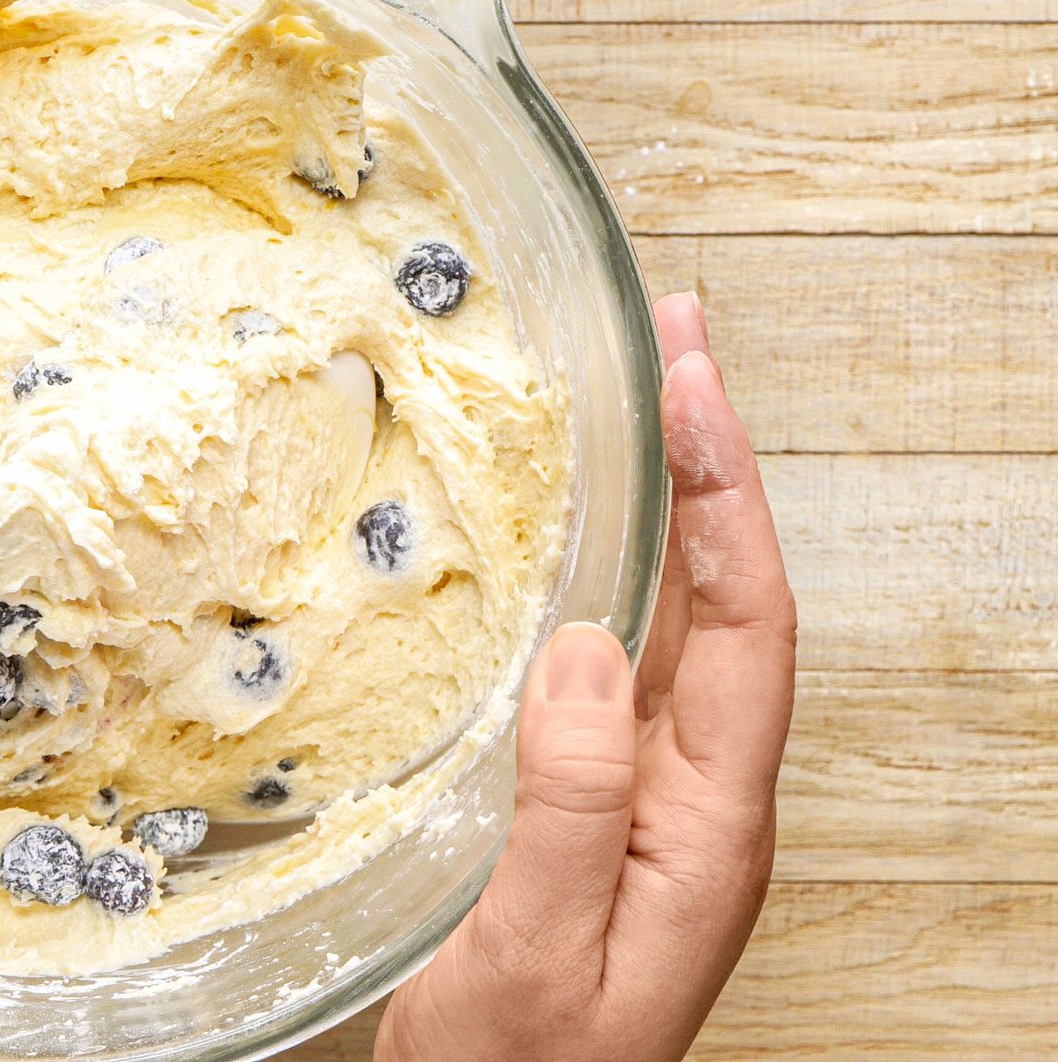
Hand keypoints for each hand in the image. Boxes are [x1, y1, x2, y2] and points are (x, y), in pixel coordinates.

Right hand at [377, 292, 796, 1060]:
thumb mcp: (539, 947)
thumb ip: (572, 803)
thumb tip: (589, 647)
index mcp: (709, 821)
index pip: (747, 623)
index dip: (725, 495)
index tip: (686, 385)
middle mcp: (699, 793)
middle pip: (735, 598)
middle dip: (715, 461)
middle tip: (678, 340)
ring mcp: (654, 795)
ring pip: (687, 619)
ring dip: (679, 503)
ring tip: (650, 398)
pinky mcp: (601, 801)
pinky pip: (630, 658)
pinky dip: (625, 569)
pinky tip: (594, 535)